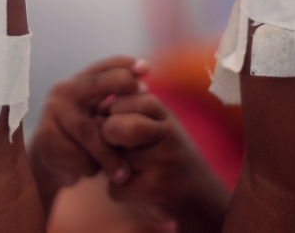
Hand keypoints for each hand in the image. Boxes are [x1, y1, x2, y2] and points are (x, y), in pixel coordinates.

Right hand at [29, 57, 149, 209]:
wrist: (49, 164)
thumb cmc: (83, 137)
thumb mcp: (98, 117)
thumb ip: (115, 102)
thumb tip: (144, 90)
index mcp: (78, 82)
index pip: (104, 65)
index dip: (126, 63)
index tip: (147, 70)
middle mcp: (62, 91)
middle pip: (97, 86)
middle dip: (123, 100)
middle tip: (144, 120)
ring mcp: (51, 113)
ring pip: (90, 132)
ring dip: (110, 156)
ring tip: (124, 173)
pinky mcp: (46, 139)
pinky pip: (79, 155)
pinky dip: (91, 167)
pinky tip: (92, 171)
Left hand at [101, 94, 228, 232]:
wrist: (200, 196)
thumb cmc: (168, 154)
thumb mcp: (158, 125)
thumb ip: (131, 111)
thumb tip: (94, 114)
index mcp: (165, 115)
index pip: (126, 99)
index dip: (113, 110)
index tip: (118, 118)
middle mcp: (166, 134)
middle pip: (113, 128)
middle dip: (107, 137)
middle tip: (118, 145)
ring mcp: (161, 162)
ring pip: (112, 160)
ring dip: (114, 167)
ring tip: (135, 169)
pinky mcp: (154, 189)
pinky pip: (115, 187)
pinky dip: (120, 191)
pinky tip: (139, 189)